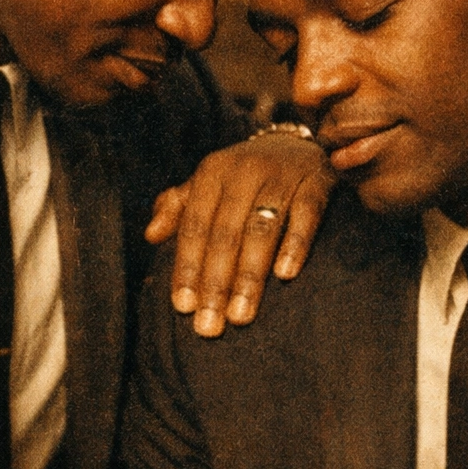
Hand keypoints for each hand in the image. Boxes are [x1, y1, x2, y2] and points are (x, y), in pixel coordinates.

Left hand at [145, 133, 335, 337]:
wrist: (297, 143)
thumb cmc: (243, 175)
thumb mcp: (207, 183)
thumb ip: (177, 208)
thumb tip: (151, 235)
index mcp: (212, 172)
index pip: (195, 225)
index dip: (187, 266)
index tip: (183, 306)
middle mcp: (244, 170)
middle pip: (226, 232)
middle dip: (216, 282)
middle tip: (210, 325)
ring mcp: (282, 175)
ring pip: (262, 228)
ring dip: (250, 275)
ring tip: (241, 314)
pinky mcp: (316, 182)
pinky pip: (306, 215)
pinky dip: (295, 244)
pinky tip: (285, 275)